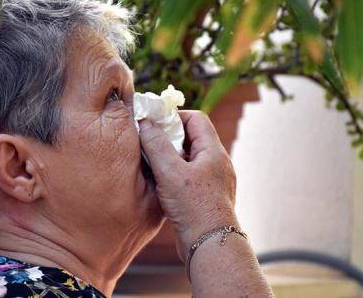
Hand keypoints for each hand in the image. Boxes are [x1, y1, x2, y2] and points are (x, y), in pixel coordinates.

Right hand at [139, 110, 237, 259]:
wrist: (210, 246)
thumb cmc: (194, 209)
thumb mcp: (170, 173)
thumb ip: (155, 145)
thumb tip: (145, 122)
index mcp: (213, 152)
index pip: (196, 119)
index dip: (174, 117)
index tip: (154, 123)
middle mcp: (217, 163)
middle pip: (192, 137)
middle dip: (169, 137)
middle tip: (149, 142)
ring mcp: (213, 180)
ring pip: (189, 158)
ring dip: (170, 157)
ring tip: (152, 164)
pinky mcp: (207, 196)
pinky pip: (189, 176)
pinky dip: (174, 174)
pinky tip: (160, 184)